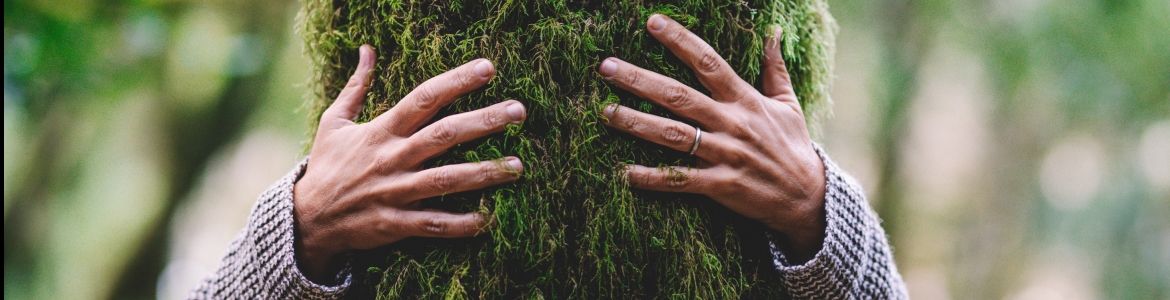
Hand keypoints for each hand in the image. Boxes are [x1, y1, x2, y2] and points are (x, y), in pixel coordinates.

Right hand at [293, 45, 526, 278]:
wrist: (307, 218)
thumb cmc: (328, 166)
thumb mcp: (335, 121)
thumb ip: (356, 86)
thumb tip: (367, 49)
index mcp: (381, 131)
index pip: (423, 99)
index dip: (456, 82)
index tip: (487, 68)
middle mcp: (392, 159)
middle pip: (444, 135)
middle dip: (484, 121)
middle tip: (519, 111)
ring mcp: (395, 192)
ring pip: (446, 180)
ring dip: (484, 173)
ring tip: (518, 165)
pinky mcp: (394, 223)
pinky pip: (433, 223)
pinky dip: (460, 224)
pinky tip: (488, 219)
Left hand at [599, 15, 826, 259]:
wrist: (807, 197)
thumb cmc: (792, 146)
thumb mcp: (788, 103)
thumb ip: (774, 68)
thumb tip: (772, 31)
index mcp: (746, 100)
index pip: (708, 62)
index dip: (680, 41)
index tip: (652, 22)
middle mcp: (732, 124)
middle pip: (679, 97)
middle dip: (641, 80)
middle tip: (607, 67)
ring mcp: (725, 155)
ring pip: (674, 136)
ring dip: (637, 123)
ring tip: (606, 112)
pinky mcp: (721, 186)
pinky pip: (681, 180)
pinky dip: (653, 177)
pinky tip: (625, 172)